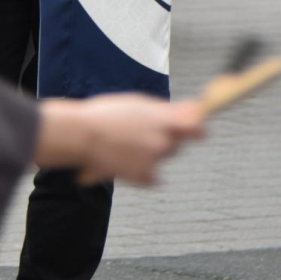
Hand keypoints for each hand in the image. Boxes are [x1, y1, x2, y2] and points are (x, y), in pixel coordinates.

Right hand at [34, 94, 203, 185]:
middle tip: (142, 131)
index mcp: (164, 121)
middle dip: (166, 138)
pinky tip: (126, 159)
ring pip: (163, 157)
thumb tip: (192, 109)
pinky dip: (142, 170)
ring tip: (127, 143)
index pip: (198, 128)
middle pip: (178, 143)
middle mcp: (163, 142)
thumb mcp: (138, 103)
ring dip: (152, 152)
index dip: (198, 128)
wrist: (82, 135)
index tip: (196, 127)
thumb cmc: (106, 114)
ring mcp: (154, 161)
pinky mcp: (142, 176)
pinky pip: (152, 176)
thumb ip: (167, 109)